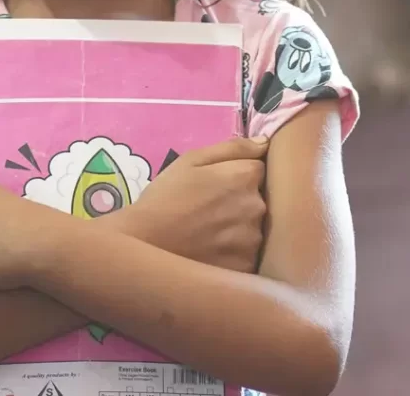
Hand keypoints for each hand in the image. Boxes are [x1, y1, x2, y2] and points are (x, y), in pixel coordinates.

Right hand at [128, 137, 268, 272]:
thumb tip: (265, 142)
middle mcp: (257, 207)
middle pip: (260, 199)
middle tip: (211, 211)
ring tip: (210, 235)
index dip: (238, 176)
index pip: (259, 169)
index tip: (219, 186)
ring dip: (240, 230)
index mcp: (245, 177)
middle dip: (242, 202)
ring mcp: (253, 240)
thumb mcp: (191, 160)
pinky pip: (248, 255)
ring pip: (255, 229)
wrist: (143, 244)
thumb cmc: (165, 197)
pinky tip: (213, 253)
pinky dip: (235, 254)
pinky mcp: (246, 267)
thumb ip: (232, 148)